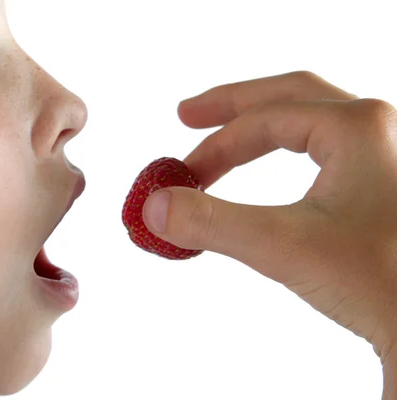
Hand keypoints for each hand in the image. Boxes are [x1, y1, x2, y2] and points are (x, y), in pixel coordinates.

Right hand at [142, 71, 396, 397]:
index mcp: (355, 127)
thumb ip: (212, 223)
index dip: (212, 148)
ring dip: (260, 125)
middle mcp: (374, 128)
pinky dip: (285, 147)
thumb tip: (153, 207)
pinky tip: (272, 161)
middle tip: (188, 116)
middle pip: (287, 97)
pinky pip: (323, 145)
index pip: (262, 121)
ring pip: (308, 119)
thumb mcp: (285, 247)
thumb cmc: (385, 283)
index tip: (180, 179)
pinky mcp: (381, 182)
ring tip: (223, 137)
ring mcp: (381, 153)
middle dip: (233, 107)